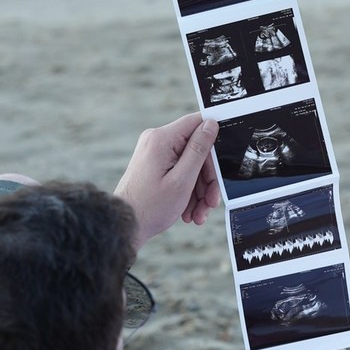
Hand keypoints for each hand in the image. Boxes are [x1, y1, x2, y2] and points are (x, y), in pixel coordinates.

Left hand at [114, 113, 220, 248]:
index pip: (197, 123)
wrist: (126, 226)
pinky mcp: (154, 163)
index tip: (222, 163)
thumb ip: (199, 149)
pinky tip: (189, 211)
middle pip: (196, 149)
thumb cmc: (150, 206)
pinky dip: (187, 190)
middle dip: (207, 178)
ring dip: (199, 190)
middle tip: (211, 202)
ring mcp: (154, 152)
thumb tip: (211, 124)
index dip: (214, 141)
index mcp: (162, 139)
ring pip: (190, 163)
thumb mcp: (183, 179)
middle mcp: (157, 140)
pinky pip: (179, 170)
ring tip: (199, 214)